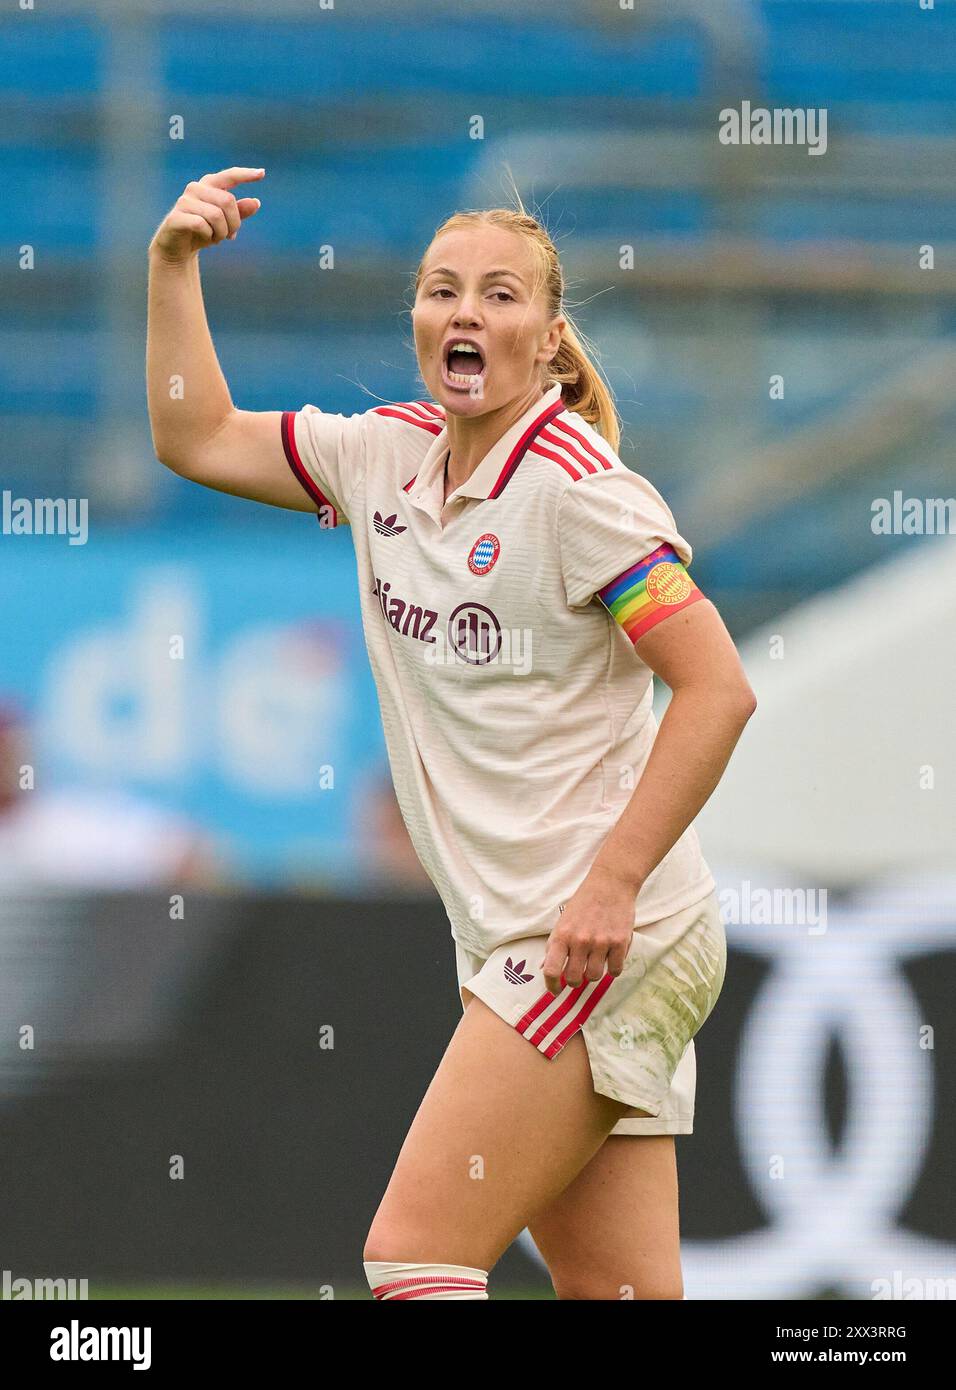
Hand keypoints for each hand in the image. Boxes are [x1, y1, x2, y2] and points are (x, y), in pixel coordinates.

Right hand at [149, 166, 264, 262]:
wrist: (178, 248)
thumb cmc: (203, 231)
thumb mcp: (225, 223)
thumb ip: (239, 212)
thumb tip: (256, 202)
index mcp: (208, 185)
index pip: (229, 176)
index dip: (245, 174)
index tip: (262, 173)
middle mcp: (195, 188)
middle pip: (227, 201)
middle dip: (234, 223)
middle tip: (229, 235)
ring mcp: (184, 201)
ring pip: (216, 215)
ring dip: (221, 233)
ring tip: (215, 238)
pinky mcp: (176, 216)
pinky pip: (202, 225)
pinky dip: (208, 236)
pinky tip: (204, 238)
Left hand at [541, 863, 640, 993]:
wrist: (610, 884)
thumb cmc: (584, 904)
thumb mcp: (562, 922)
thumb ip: (553, 946)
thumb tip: (544, 968)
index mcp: (562, 935)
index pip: (551, 970)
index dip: (552, 986)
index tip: (555, 990)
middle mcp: (580, 940)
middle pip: (574, 979)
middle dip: (574, 981)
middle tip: (578, 975)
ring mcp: (601, 942)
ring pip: (595, 976)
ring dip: (593, 974)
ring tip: (594, 962)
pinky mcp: (620, 942)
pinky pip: (615, 971)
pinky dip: (612, 969)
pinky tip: (610, 958)